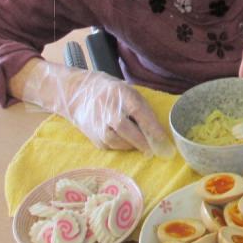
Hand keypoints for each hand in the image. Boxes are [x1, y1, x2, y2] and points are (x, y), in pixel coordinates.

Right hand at [17, 61, 174, 156]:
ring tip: (143, 147)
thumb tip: (159, 132)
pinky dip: (120, 147)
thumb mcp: (130, 92)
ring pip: (115, 140)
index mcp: (120, 93)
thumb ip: (143, 109)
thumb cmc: (113, 93)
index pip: (138, 110)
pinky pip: (108, 145)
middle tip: (155, 150)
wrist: (79, 93)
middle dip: (142, 141)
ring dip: (131, 146)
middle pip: (124, 128)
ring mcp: (96, 121)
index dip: (151, 126)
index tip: (164, 140)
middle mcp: (106, 107)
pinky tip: (127, 144)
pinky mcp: (91, 134)